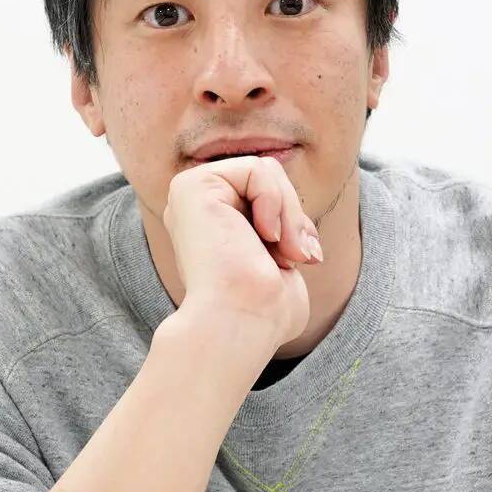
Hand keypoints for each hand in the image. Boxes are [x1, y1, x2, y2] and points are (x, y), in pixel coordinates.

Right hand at [163, 153, 322, 352]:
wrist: (244, 322)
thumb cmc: (265, 312)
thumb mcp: (281, 265)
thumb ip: (282, 238)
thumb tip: (297, 232)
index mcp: (211, 227)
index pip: (268, 195)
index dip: (294, 222)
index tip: (303, 260)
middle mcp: (195, 210)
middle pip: (268, 177)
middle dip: (295, 216)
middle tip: (297, 257)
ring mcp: (188, 196)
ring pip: (265, 169)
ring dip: (289, 213)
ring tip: (284, 252)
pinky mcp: (190, 186)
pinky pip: (256, 168)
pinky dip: (274, 202)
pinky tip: (264, 236)